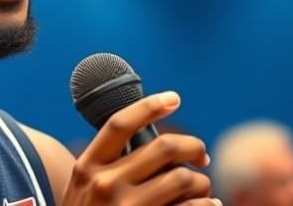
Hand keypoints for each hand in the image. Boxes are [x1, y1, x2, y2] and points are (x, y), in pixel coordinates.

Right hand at [60, 91, 218, 205]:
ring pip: (183, 177)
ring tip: (201, 188)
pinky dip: (207, 204)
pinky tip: (209, 205)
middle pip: (162, 147)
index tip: (174, 98)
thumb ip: (107, 165)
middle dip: (192, 146)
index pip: (120, 124)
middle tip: (201, 156)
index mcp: (87, 167)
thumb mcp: (83, 188)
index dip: (149, 106)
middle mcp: (104, 184)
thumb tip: (155, 143)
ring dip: (201, 181)